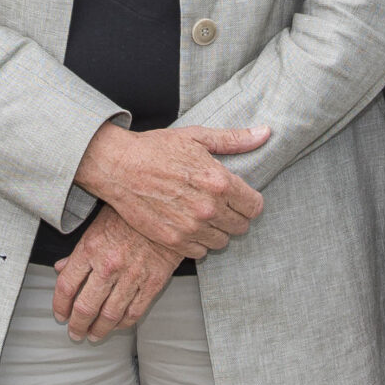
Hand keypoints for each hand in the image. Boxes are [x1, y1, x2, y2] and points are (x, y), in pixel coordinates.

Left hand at [51, 208, 179, 341]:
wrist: (168, 209)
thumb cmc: (129, 215)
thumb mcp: (97, 225)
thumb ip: (77, 251)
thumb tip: (60, 268)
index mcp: (90, 248)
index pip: (66, 286)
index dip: (59, 306)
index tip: (60, 315)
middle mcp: (108, 265)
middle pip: (85, 307)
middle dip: (77, 325)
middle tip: (74, 333)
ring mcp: (131, 276)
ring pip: (109, 315)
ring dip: (99, 330)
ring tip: (94, 335)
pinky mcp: (153, 283)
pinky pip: (134, 312)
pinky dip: (123, 324)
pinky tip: (117, 325)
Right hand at [75, 123, 268, 258]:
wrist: (118, 167)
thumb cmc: (156, 149)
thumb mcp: (197, 138)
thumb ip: (235, 139)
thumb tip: (266, 132)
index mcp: (219, 181)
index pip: (255, 206)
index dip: (249, 201)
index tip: (238, 197)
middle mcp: (209, 208)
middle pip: (241, 226)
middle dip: (234, 216)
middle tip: (217, 204)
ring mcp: (191, 227)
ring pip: (222, 241)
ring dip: (216, 230)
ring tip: (200, 214)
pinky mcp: (173, 241)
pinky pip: (200, 252)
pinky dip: (197, 242)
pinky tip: (186, 225)